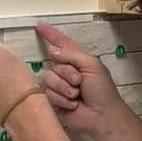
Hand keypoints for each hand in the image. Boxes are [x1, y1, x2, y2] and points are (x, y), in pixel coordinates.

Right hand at [35, 22, 124, 137]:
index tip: (39, 25)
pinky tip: (72, 105)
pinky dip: (61, 99)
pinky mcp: (52, 101)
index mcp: (76, 60)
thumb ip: (72, 55)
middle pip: (53, 64)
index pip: (61, 44)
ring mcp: (57, 86)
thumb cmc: (102, 90)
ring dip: (64, 88)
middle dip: (67, 73)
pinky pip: (47, 94)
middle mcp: (64, 71)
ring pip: (48, 79)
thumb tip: (52, 50)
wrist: (102, 115)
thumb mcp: (91, 65)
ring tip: (76, 95)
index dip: (50, 35)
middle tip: (80, 83)